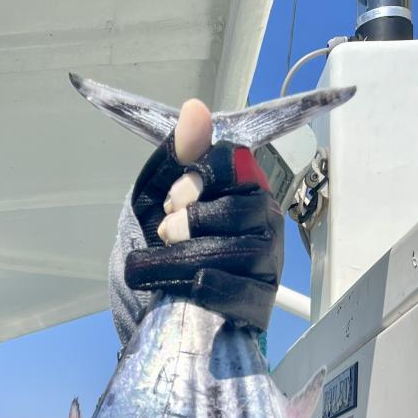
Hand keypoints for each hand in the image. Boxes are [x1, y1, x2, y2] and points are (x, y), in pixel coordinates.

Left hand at [124, 98, 283, 330]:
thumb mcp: (157, 197)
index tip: (173, 197)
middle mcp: (265, 221)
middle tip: (164, 232)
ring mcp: (267, 265)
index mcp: (244, 188)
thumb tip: (194, 109)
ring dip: (184, 257)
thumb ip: (177, 157)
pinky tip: (180, 289)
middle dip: (192, 221)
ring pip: (237, 251)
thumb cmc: (165, 247)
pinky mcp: (260, 304)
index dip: (202, 176)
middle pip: (240, 210)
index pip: (237, 163)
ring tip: (150, 266)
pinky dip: (204, 288)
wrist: (158, 307)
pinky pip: (240, 292)